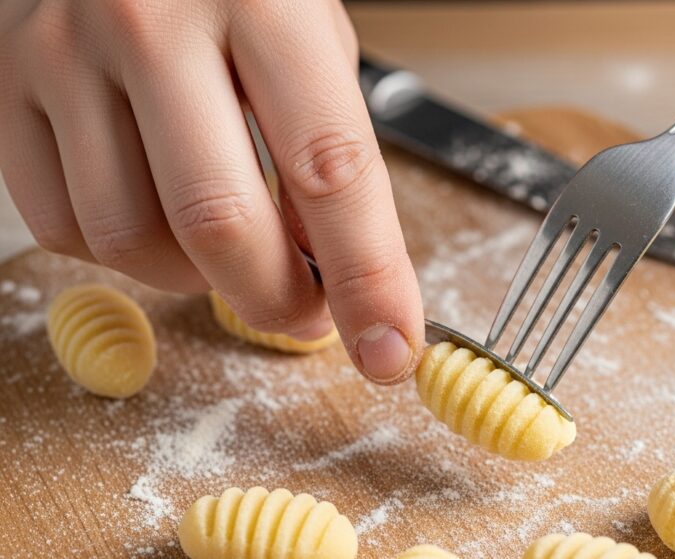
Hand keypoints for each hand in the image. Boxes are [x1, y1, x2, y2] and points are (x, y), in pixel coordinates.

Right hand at [0, 0, 423, 383]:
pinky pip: (65, 228)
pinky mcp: (5, 91)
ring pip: (132, 240)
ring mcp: (64, 55)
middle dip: (278, 301)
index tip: (389, 346)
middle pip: (219, 222)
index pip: (329, 169)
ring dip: (200, 279)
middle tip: (307, 311)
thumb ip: (326, 150)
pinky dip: (127, 254)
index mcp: (262, 1)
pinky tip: (160, 214)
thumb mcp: (308, 40)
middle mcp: (150, 23)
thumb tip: (334, 273)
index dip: (367, 277)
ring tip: (231, 244)